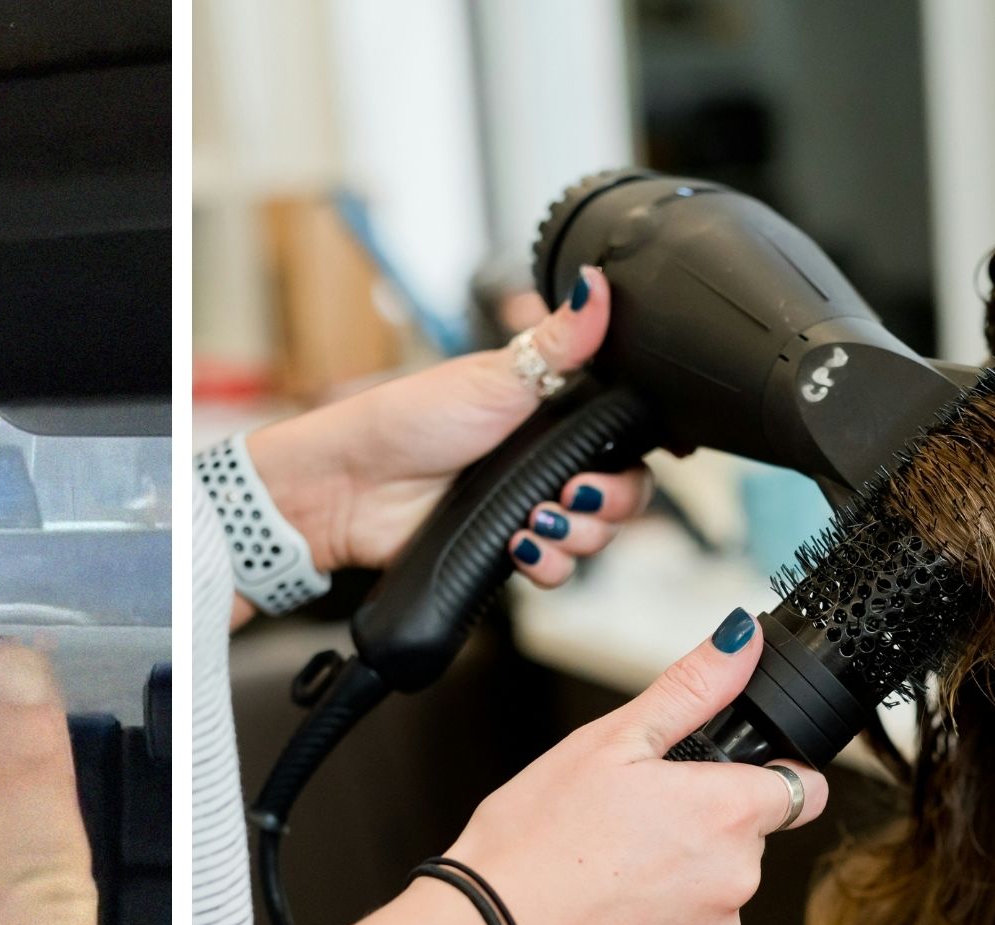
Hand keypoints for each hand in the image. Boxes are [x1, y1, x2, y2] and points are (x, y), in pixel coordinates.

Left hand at [245, 264, 651, 587]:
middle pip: (623, 494)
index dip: (639, 455)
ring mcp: (529, 507)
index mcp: (555, 415)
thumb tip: (598, 283)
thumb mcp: (496, 376)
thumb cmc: (411, 419)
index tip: (641, 457)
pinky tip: (520, 548)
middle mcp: (548, 463)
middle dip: (611, 501)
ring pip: (594, 536)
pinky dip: (549, 566)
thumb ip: (559, 341)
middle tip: (573, 492)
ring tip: (536, 520)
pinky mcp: (507, 549)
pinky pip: (554, 571)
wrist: (352, 486)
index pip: (626, 440)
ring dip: (579, 535)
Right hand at [427, 612, 830, 924]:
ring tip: (603, 869)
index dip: (765, 775)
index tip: (720, 778)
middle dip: (700, 826)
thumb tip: (740, 640)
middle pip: (747, 839)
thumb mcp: (606, 743)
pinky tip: (602, 912)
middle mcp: (737, 879)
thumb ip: (689, 690)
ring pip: (714, 890)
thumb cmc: (534, 843)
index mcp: (726, 812)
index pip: (802, 788)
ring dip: (678, 878)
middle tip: (624, 821)